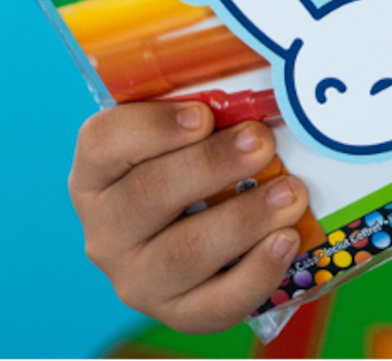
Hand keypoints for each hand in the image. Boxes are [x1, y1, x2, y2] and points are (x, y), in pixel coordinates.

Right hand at [71, 102, 308, 328]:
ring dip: (242, 219)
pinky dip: (255, 273)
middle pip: (147, 196)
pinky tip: (287, 240)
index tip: (203, 115)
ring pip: (182, 253)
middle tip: (262, 142)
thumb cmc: (204, 165)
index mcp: (100, 172)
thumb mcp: (195, 133)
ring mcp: (137, 276)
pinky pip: (212, 303)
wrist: (214, 237)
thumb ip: (212, 107)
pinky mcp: (176, 312)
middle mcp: (107, 228)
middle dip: (211, 166)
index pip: (102, 143)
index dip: (152, 128)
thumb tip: (268, 80)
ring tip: (291, 194)